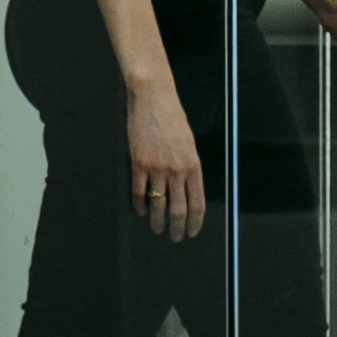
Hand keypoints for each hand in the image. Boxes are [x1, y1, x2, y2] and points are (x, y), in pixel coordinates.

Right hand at [125, 76, 206, 241]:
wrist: (154, 98)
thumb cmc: (173, 118)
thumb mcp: (188, 142)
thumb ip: (188, 166)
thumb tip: (187, 190)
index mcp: (193, 164)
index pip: (197, 202)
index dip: (195, 221)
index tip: (192, 232)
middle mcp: (177, 169)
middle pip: (178, 209)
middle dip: (177, 228)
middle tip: (175, 238)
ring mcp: (156, 167)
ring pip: (158, 205)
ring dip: (158, 221)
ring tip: (158, 229)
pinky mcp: (138, 164)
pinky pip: (139, 193)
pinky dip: (140, 205)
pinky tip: (141, 211)